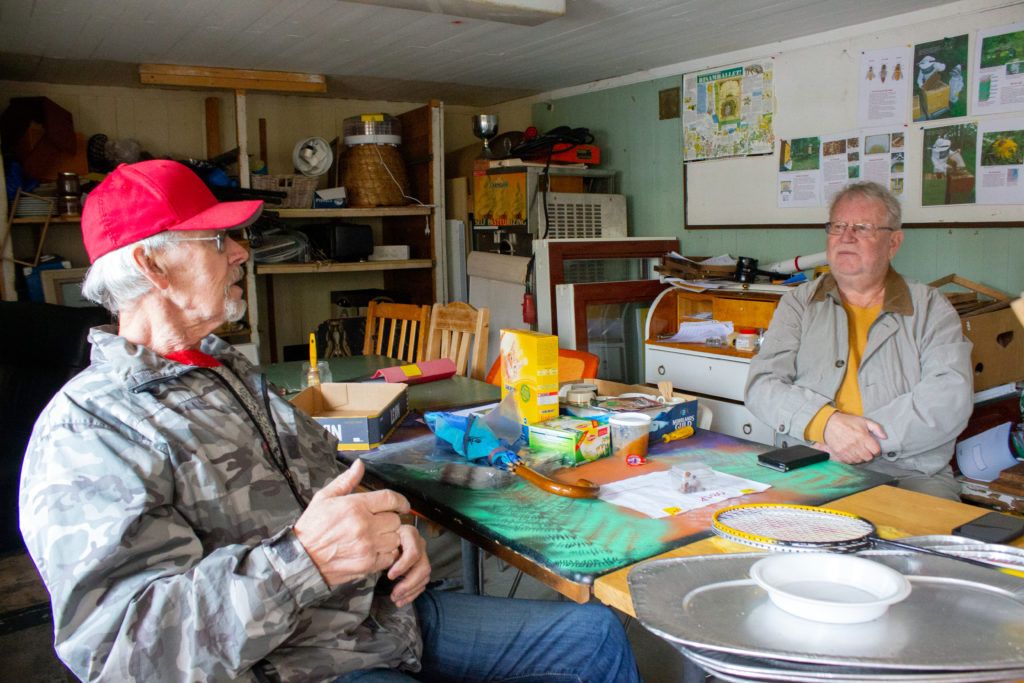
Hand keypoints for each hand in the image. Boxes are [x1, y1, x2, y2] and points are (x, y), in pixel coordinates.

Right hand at [293, 459, 411, 585]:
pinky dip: (385, 554)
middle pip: (395, 520)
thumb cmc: (312, 528)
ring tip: (376, 537)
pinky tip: (373, 550)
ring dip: (389, 537)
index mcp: (355, 506)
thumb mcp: (324, 498)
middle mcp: (364, 525)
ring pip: (395, 539)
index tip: (402, 505)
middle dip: (389, 520)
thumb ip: (346, 481)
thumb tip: (359, 465)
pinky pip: (389, 557)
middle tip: (379, 522)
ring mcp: (367, 546)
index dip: (401, 501)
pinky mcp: (367, 563)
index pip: (390, 498)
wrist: (301, 558)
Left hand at [387, 524, 430, 607]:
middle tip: (395, 593)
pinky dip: (412, 593)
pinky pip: (422, 582)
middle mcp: (420, 544)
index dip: (403, 566)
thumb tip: (393, 557)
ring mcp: (423, 555)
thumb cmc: (382, 538)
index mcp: (410, 534)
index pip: (413, 552)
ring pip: (424, 576)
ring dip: (410, 591)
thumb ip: (387, 550)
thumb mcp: (381, 541)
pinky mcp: (422, 566)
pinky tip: (402, 599)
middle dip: (408, 584)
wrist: (384, 537)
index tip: (390, 576)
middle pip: (423, 567)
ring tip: (396, 599)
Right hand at [822, 412, 886, 463]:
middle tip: (866, 450)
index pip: (876, 450)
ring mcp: (847, 450)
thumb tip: (885, 437)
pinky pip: (850, 462)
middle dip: (869, 454)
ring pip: (860, 461)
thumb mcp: (863, 421)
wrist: (829, 423)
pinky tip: (852, 453)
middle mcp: (855, 444)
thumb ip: (876, 428)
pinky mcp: (840, 454)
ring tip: (859, 451)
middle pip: (868, 457)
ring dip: (861, 457)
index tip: (874, 449)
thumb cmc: (847, 422)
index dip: (877, 450)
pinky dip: (852, 459)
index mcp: (863, 436)